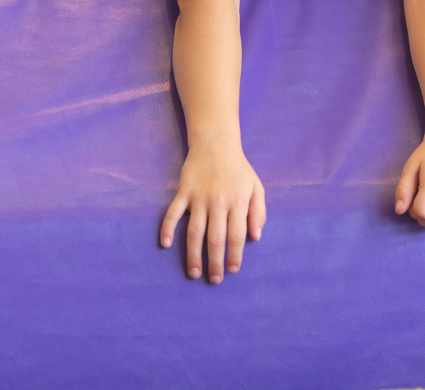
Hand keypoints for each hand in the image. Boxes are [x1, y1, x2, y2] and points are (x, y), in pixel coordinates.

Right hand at [160, 141, 265, 282]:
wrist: (216, 144)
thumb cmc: (238, 169)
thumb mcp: (256, 187)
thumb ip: (259, 212)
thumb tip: (255, 237)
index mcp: (237, 202)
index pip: (237, 235)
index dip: (235, 255)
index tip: (232, 271)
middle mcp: (218, 202)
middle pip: (215, 238)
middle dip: (215, 262)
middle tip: (214, 280)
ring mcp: (199, 197)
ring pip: (194, 232)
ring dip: (193, 255)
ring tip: (193, 273)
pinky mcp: (183, 192)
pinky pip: (173, 213)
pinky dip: (167, 228)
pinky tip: (165, 244)